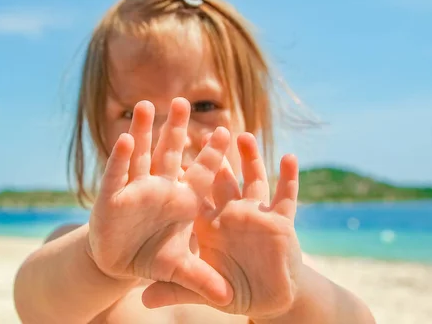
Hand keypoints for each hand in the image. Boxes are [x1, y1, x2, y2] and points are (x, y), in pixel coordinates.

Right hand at [86, 98, 233, 305]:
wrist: (120, 262)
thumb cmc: (153, 256)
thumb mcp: (179, 268)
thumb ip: (200, 279)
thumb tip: (226, 299)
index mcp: (182, 201)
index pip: (200, 174)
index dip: (212, 155)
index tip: (226, 132)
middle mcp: (159, 189)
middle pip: (168, 154)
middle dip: (175, 129)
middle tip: (182, 102)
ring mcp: (134, 191)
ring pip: (139, 156)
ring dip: (142, 131)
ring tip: (146, 105)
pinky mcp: (111, 200)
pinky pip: (116, 176)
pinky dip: (119, 159)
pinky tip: (122, 139)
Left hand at [142, 133, 302, 319]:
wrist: (268, 297)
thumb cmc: (232, 288)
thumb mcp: (201, 290)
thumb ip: (174, 291)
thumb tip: (142, 301)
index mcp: (209, 224)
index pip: (193, 194)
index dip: (183, 176)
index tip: (171, 154)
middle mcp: (231, 212)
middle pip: (221, 178)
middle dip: (215, 156)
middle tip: (204, 130)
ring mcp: (256, 214)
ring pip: (252, 180)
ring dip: (250, 158)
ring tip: (244, 136)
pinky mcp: (280, 221)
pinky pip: (285, 196)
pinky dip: (289, 178)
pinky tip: (288, 158)